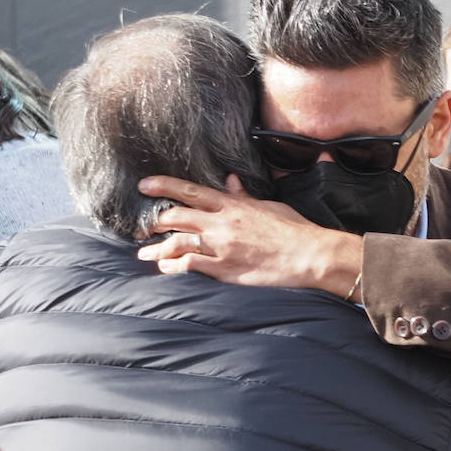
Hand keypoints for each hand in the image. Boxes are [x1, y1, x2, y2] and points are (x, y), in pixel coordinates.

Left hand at [135, 175, 361, 295]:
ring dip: (157, 248)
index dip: (163, 186)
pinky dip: (173, 266)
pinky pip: (190, 265)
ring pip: (177, 243)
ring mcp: (221, 247)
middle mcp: (221, 223)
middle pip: (176, 216)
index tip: (144, 186)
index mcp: (232, 205)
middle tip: (141, 226)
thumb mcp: (269, 206)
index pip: (189, 191)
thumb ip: (245, 196)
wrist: (309, 255)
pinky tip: (165, 268)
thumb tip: (231, 181)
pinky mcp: (224, 269)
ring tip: (144, 253)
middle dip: (154, 221)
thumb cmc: (295, 230)